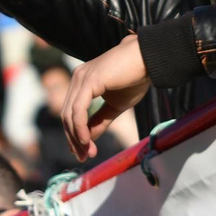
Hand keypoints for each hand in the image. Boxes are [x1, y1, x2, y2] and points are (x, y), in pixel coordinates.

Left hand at [63, 35, 150, 160]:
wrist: (148, 58)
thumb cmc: (136, 78)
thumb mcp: (116, 105)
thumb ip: (101, 120)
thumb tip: (88, 139)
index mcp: (82, 82)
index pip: (71, 113)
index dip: (75, 134)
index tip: (83, 152)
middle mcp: (77, 79)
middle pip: (67, 116)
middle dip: (74, 139)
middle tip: (84, 156)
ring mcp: (80, 79)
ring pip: (70, 115)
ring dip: (77, 137)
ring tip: (87, 152)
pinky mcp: (88, 81)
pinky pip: (78, 110)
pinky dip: (79, 127)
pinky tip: (85, 140)